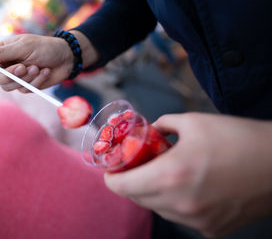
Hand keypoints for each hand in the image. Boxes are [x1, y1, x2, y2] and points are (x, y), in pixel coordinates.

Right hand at [0, 34, 73, 92]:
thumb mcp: (23, 46)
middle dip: (9, 75)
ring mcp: (15, 77)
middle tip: (23, 67)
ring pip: (8, 87)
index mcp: (0, 52)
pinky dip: (35, 82)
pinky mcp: (26, 86)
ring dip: (25, 78)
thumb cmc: (45, 47)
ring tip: (37, 68)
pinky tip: (44, 72)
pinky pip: (24, 90)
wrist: (66, 58)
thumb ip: (0, 53)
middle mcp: (5, 65)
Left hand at [104, 112, 271, 237]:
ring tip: (166, 173)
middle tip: (137, 166)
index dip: (112, 177)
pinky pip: (181, 217)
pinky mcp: (212, 229)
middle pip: (136, 198)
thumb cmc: (238, 138)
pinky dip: (177, 203)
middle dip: (131, 182)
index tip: (113, 168)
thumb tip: (149, 129)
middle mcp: (179, 204)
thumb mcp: (193, 122)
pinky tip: (190, 187)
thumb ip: (162, 125)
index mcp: (170, 176)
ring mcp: (196, 221)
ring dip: (153, 193)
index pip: (120, 187)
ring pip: (158, 208)